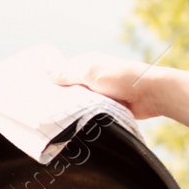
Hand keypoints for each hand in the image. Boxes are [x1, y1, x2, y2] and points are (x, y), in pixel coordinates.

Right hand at [51, 52, 167, 119]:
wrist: (152, 94)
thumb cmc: (122, 78)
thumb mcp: (91, 73)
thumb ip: (68, 74)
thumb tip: (46, 73)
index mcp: (87, 64)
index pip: (62, 71)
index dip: (50, 81)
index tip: (36, 93)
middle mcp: (92, 76)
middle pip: (69, 88)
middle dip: (59, 97)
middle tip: (41, 111)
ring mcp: (100, 92)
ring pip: (78, 102)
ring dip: (72, 109)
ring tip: (53, 120)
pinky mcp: (108, 106)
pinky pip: (90, 112)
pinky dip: (83, 116)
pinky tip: (71, 124)